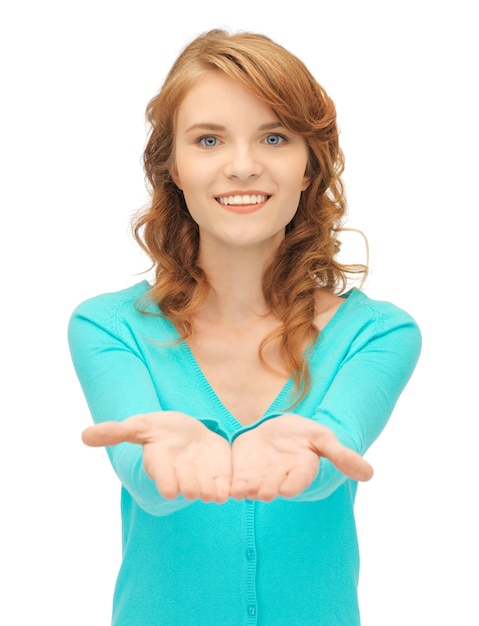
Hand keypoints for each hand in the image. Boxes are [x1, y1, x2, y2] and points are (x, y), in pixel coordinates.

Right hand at [82, 412, 231, 502]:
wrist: (185, 434)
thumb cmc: (159, 431)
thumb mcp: (139, 426)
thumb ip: (116, 432)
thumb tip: (84, 435)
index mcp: (161, 464)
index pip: (162, 476)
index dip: (166, 481)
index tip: (170, 490)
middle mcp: (181, 476)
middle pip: (188, 485)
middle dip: (193, 487)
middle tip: (198, 490)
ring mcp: (202, 478)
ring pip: (209, 490)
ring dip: (214, 492)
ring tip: (219, 494)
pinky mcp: (221, 476)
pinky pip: (229, 485)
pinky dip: (233, 487)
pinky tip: (238, 487)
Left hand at [230, 414, 372, 500]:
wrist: (280, 431)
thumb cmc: (306, 436)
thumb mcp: (324, 439)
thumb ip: (342, 455)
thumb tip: (370, 473)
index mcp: (301, 470)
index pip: (299, 479)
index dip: (293, 483)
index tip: (288, 489)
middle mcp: (280, 478)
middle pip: (274, 485)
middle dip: (267, 488)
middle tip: (262, 492)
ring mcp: (261, 477)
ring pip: (253, 486)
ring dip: (246, 490)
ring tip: (240, 490)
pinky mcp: (243, 472)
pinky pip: (236, 480)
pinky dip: (231, 484)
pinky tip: (226, 486)